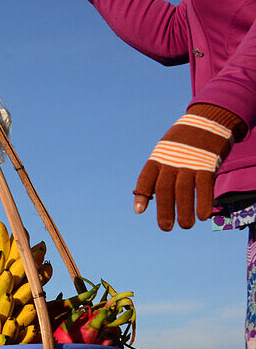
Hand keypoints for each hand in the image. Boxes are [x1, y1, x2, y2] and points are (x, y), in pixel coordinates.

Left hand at [133, 104, 246, 230]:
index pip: (146, 177)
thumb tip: (150, 197)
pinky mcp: (207, 164)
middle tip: (165, 228)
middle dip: (164, 211)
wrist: (208, 120)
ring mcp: (189, 162)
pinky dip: (203, 202)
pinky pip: (204, 186)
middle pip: (164, 189)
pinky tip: (203, 216)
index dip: (142, 194)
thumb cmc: (183, 142)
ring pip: (183, 191)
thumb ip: (160, 172)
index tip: (139, 211)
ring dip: (184, 211)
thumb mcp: (166, 151)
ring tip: (185, 225)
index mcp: (158, 158)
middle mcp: (171, 161)